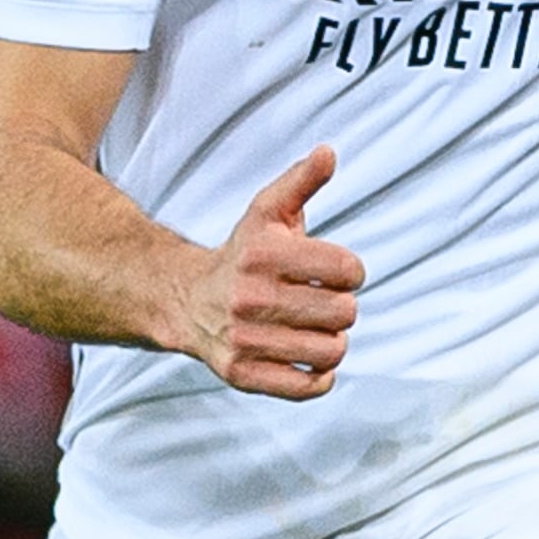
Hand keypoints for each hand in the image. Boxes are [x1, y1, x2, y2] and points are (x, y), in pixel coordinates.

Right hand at [190, 148, 364, 399]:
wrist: (188, 300)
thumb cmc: (242, 253)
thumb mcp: (268, 211)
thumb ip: (302, 181)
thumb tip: (329, 151)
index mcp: (263, 254)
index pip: (347, 268)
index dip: (351, 271)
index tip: (335, 272)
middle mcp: (251, 298)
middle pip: (344, 312)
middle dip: (342, 306)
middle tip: (323, 302)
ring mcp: (244, 340)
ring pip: (331, 351)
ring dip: (332, 341)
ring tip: (316, 329)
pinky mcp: (241, 374)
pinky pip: (307, 387)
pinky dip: (319, 378)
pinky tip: (311, 360)